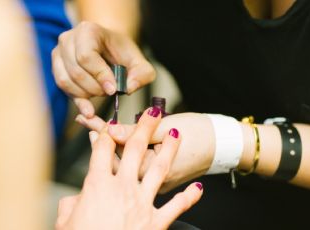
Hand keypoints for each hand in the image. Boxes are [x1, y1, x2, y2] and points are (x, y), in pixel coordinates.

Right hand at [52, 21, 154, 117]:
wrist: (108, 48)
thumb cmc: (122, 54)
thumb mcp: (139, 62)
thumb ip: (142, 75)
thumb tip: (129, 88)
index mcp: (88, 31)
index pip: (87, 56)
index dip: (100, 76)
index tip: (112, 89)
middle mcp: (68, 38)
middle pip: (76, 71)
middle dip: (94, 88)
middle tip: (109, 92)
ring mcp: (59, 52)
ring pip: (66, 81)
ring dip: (85, 94)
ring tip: (100, 93)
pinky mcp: (56, 66)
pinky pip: (62, 86)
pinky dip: (76, 99)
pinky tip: (89, 108)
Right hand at [56, 108, 202, 229]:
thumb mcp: (65, 222)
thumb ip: (70, 206)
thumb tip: (74, 201)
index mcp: (97, 186)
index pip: (102, 150)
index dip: (106, 133)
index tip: (111, 123)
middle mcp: (122, 188)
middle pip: (135, 149)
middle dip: (144, 127)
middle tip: (153, 112)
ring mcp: (142, 203)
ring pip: (159, 168)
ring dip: (169, 149)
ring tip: (176, 134)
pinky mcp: (156, 221)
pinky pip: (177, 206)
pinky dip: (189, 197)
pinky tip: (198, 188)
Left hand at [75, 112, 214, 192]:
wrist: (223, 146)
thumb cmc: (201, 135)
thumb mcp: (168, 129)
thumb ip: (138, 132)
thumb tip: (111, 130)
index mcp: (151, 169)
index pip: (118, 148)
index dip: (101, 130)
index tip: (88, 118)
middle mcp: (150, 180)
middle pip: (118, 157)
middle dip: (101, 137)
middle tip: (86, 121)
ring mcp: (154, 182)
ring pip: (126, 163)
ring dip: (113, 144)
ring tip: (98, 130)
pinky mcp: (160, 178)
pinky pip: (137, 165)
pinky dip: (128, 152)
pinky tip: (119, 141)